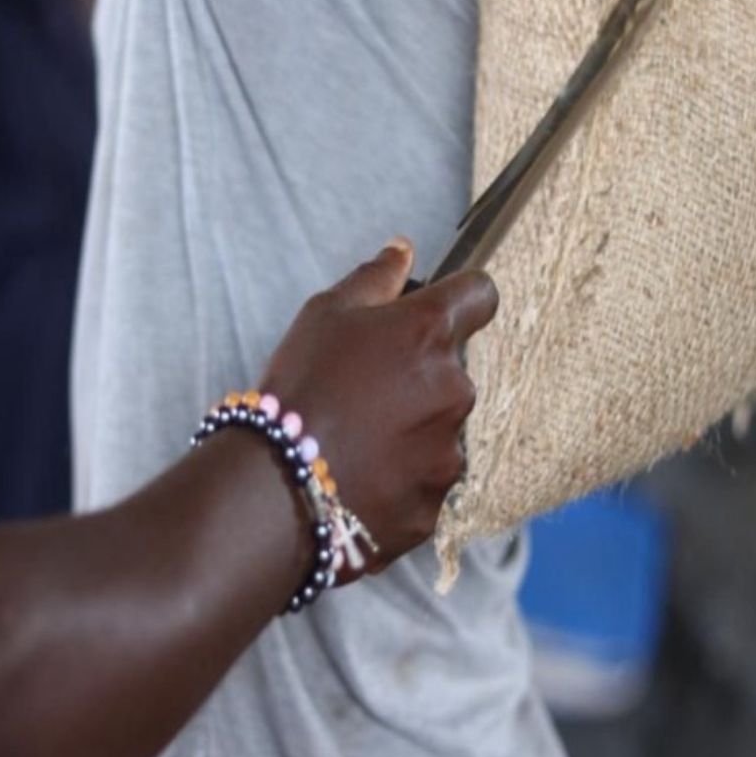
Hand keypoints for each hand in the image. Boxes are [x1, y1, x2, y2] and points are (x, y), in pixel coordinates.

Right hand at [261, 238, 498, 567]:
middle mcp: (454, 389)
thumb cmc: (298, 388)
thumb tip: (403, 251)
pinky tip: (358, 478)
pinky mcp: (434, 505)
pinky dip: (400, 479)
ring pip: (442, 428)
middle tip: (364, 391)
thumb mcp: (324, 315)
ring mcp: (449, 452)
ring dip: (412, 430)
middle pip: (453, 370)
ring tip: (357, 441)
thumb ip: (374, 279)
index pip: (479, 295)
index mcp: (429, 333)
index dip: (458, 299)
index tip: (430, 314)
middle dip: (420, 376)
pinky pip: (424, 482)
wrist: (275, 486)